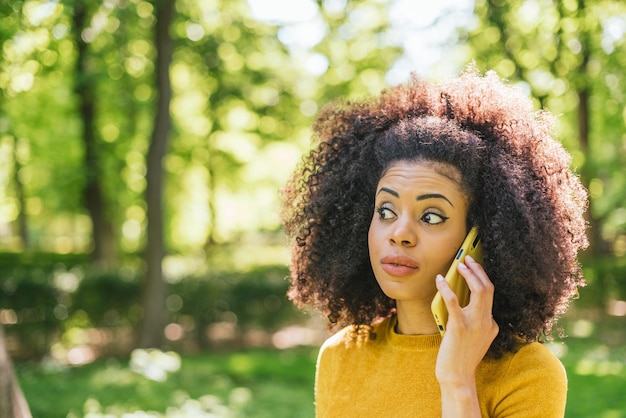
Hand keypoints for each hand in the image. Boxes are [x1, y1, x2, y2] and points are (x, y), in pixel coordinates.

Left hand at [435, 255, 498, 415]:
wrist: (457, 377)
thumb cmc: (459, 357)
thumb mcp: (472, 337)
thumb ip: (472, 320)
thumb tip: (457, 298)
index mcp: (491, 325)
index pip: (490, 296)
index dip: (481, 279)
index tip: (473, 267)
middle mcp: (487, 322)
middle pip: (489, 288)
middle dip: (479, 270)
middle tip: (468, 259)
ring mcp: (475, 324)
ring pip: (479, 290)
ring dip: (469, 274)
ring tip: (459, 264)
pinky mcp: (459, 327)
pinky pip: (454, 301)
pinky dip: (446, 287)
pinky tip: (439, 280)